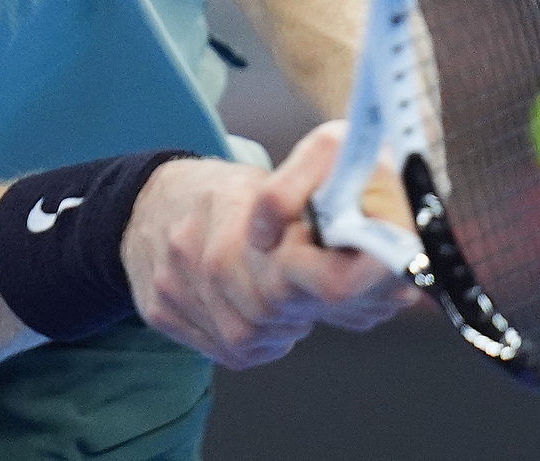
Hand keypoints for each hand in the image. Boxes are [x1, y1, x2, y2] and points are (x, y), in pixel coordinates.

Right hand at [119, 122, 420, 368]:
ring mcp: (172, 281)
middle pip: (271, 312)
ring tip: (281, 306)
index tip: (354, 283)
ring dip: (278, 330)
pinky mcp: (159, 309)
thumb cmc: (221, 196)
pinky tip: (254, 316)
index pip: (286, 271)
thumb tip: (393, 273)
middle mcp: (194, 247)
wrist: (146, 200)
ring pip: (248, 339)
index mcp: (230, 208)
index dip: (334, 286)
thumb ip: (319, 223)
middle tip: (309, 295)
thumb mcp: (271, 188)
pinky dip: (251, 343)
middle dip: (300, 308)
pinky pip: (223, 352)